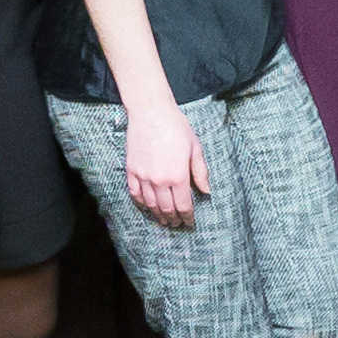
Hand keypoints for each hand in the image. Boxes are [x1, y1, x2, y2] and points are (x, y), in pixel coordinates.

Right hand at [121, 98, 210, 226]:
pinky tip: (147, 208)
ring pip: (150, 205)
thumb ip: (200, 172)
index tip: (190, 223)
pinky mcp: (131, 170)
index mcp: (178, 176)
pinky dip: (141, 204)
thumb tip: (206, 192)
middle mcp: (159, 180)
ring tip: (164, 220)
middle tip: (177, 224)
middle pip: (167, 209)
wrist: (151, 112)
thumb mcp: (195, 148)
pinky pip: (135, 194)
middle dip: (174, 219)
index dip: (187, 217)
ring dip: (158, 215)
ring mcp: (143, 176)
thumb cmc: (176, 127)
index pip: (184, 205)